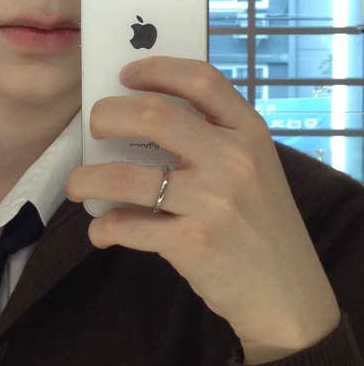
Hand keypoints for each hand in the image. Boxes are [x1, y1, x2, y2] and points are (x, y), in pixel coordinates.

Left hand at [65, 56, 340, 363]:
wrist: (287, 296)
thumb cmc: (260, 225)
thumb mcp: (255, 169)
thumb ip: (214, 139)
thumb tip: (137, 117)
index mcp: (250, 133)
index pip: (201, 80)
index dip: (156, 69)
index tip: (125, 75)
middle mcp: (233, 160)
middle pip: (153, 116)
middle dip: (106, 117)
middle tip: (93, 128)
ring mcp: (213, 202)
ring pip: (123, 177)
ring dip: (86, 180)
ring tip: (78, 185)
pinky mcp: (192, 243)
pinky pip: (127, 226)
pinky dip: (104, 228)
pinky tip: (102, 231)